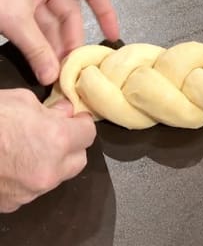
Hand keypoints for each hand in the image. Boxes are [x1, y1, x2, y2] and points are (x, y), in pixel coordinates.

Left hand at [0, 0, 119, 84]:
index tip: (110, 36)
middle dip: (70, 41)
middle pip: (70, 15)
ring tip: (55, 71)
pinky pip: (34, 29)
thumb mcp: (15, 18)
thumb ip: (36, 49)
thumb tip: (51, 76)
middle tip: (71, 67)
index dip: (105, 12)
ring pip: (51, 25)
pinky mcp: (15, 7)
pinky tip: (39, 63)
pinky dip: (37, 45)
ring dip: (53, 47)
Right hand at [0, 89, 95, 212]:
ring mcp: (31, 191)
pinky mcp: (13, 203)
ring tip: (29, 148)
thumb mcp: (20, 101)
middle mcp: (49, 170)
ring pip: (57, 177)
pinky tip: (13, 164)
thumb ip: (50, 110)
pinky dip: (30, 177)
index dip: (82, 123)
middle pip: (79, 160)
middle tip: (56, 133)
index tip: (75, 119)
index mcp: (56, 140)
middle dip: (72, 146)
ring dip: (52, 163)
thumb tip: (65, 113)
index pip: (88, 133)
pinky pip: (33, 190)